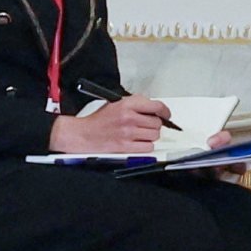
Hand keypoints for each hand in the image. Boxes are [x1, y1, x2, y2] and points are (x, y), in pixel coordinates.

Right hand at [47, 96, 169, 155]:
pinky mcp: (126, 146)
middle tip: (146, 125)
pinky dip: (146, 145)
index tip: (165, 114)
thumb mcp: (117, 103)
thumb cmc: (99, 120)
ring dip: (150, 135)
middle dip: (154, 124)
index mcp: (127, 104)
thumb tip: (154, 109)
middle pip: (157, 123)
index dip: (165, 111)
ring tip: (140, 134)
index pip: (156, 106)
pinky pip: (148, 147)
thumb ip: (136, 104)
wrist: (84, 134)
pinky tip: (138, 142)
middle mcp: (129, 118)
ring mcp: (128, 133)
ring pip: (154, 135)